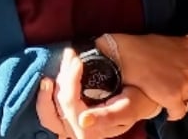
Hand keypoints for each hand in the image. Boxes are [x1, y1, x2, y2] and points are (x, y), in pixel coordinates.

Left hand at [36, 50, 159, 137]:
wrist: (140, 101)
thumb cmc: (136, 103)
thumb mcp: (128, 107)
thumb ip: (108, 116)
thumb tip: (83, 121)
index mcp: (91, 133)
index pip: (70, 106)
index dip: (70, 82)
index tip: (78, 60)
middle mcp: (77, 133)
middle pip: (56, 109)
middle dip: (61, 80)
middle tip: (70, 56)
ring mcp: (70, 128)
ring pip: (47, 113)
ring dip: (48, 88)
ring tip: (60, 63)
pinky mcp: (68, 119)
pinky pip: (50, 111)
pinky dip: (47, 95)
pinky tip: (51, 76)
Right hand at [105, 33, 187, 120]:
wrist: (127, 57)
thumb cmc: (143, 47)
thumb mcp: (167, 40)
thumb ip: (182, 43)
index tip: (186, 84)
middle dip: (182, 91)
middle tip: (168, 89)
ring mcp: (182, 84)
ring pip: (184, 101)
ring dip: (175, 101)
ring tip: (162, 96)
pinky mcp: (172, 97)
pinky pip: (178, 112)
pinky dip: (172, 113)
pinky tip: (163, 109)